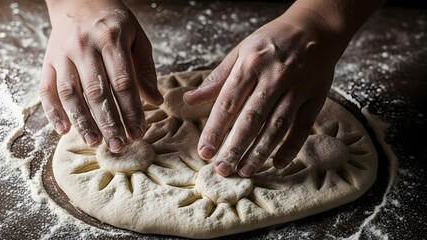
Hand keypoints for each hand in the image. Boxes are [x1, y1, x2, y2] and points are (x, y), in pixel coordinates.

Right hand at [39, 0, 162, 152]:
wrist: (79, 0)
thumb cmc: (113, 22)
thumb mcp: (137, 38)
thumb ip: (145, 69)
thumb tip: (155, 101)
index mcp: (111, 39)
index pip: (123, 82)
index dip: (131, 110)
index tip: (139, 131)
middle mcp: (84, 46)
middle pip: (97, 92)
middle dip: (110, 122)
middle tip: (120, 145)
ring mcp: (62, 54)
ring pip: (70, 94)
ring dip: (83, 121)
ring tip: (95, 142)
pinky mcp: (48, 61)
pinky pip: (47, 89)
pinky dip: (53, 112)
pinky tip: (63, 130)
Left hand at [184, 14, 343, 176]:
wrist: (315, 27)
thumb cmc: (272, 41)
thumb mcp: (241, 51)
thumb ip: (217, 78)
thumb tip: (190, 99)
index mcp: (251, 63)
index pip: (228, 102)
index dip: (215, 129)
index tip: (205, 152)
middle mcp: (275, 76)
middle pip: (252, 118)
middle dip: (235, 147)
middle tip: (223, 169)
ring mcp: (298, 88)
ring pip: (277, 125)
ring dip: (261, 151)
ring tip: (245, 170)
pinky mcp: (316, 97)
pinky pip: (303, 126)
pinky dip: (291, 147)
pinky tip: (278, 163)